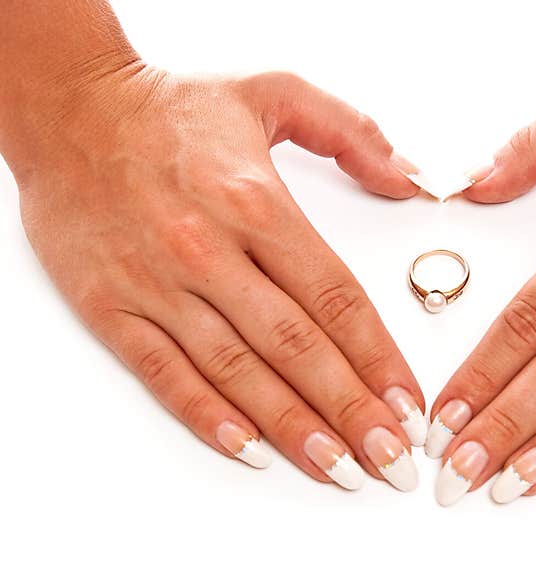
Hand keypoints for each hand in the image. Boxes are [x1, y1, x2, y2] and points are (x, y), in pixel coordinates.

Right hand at [13, 62, 428, 490]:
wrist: (67, 109)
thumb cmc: (172, 108)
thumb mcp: (275, 93)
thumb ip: (352, 134)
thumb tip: (410, 179)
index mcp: (257, 202)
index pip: (335, 298)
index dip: (378, 358)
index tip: (408, 404)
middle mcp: (210, 249)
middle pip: (297, 347)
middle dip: (350, 410)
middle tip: (391, 459)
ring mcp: (158, 284)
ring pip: (237, 371)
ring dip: (293, 427)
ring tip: (340, 470)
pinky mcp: (110, 306)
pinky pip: (165, 373)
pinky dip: (208, 416)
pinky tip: (251, 450)